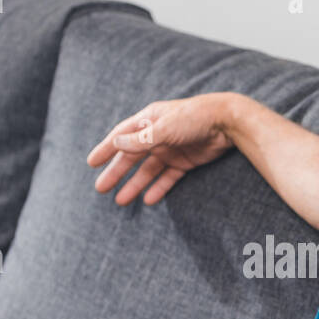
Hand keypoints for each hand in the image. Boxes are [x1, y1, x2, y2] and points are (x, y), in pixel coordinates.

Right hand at [86, 94, 237, 204]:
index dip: (106, 149)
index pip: (121, 136)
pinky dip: (158, 188)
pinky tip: (148, 200)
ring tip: (121, 201)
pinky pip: (167, 177)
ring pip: (148, 170)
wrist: (227, 123)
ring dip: (135, 184)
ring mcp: (171, 149)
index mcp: (149, 121)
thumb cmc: (195, 118)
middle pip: (132, 156)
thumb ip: (141, 139)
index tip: (91, 162)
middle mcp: (157, 135)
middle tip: (100, 188)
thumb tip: (116, 143)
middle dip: (116, 172)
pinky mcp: (185, 161)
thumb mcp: (165, 128)